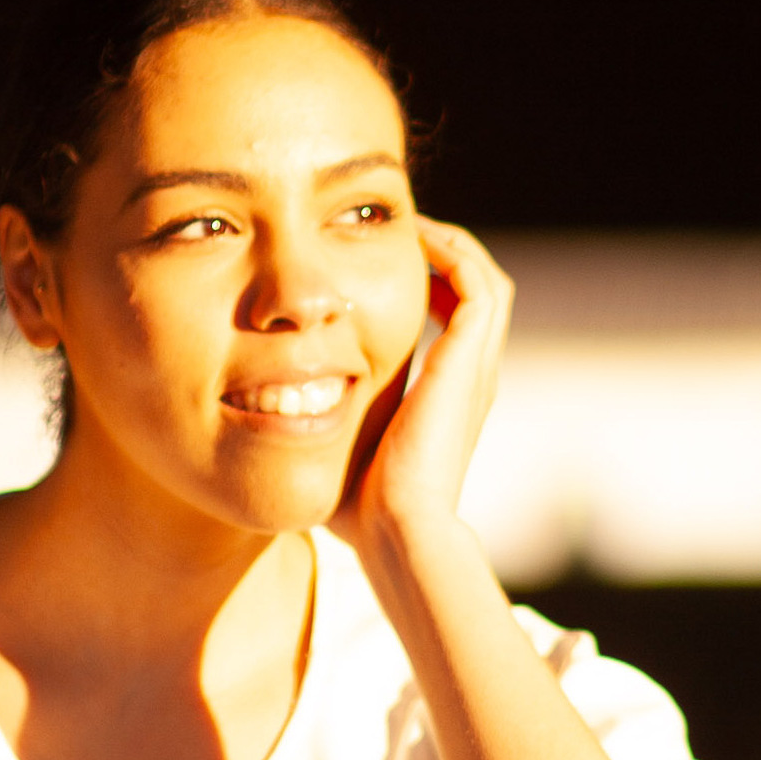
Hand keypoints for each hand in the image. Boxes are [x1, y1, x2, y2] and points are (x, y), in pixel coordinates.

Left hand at [338, 218, 513, 548]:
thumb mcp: (340, 453)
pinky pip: (476, 283)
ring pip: (486, 281)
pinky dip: (451, 255)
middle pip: (478, 294)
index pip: (454, 326)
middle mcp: (470, 379)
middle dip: (441, 260)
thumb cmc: (361, 512)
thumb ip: (323, 429)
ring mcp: (475, 369)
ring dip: (450, 249)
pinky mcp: (468, 360)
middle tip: (396, 240)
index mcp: (450, 398)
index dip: (424, 291)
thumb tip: (274, 425)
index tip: (378, 274)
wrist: (397, 529)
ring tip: (407, 230)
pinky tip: (412, 243)